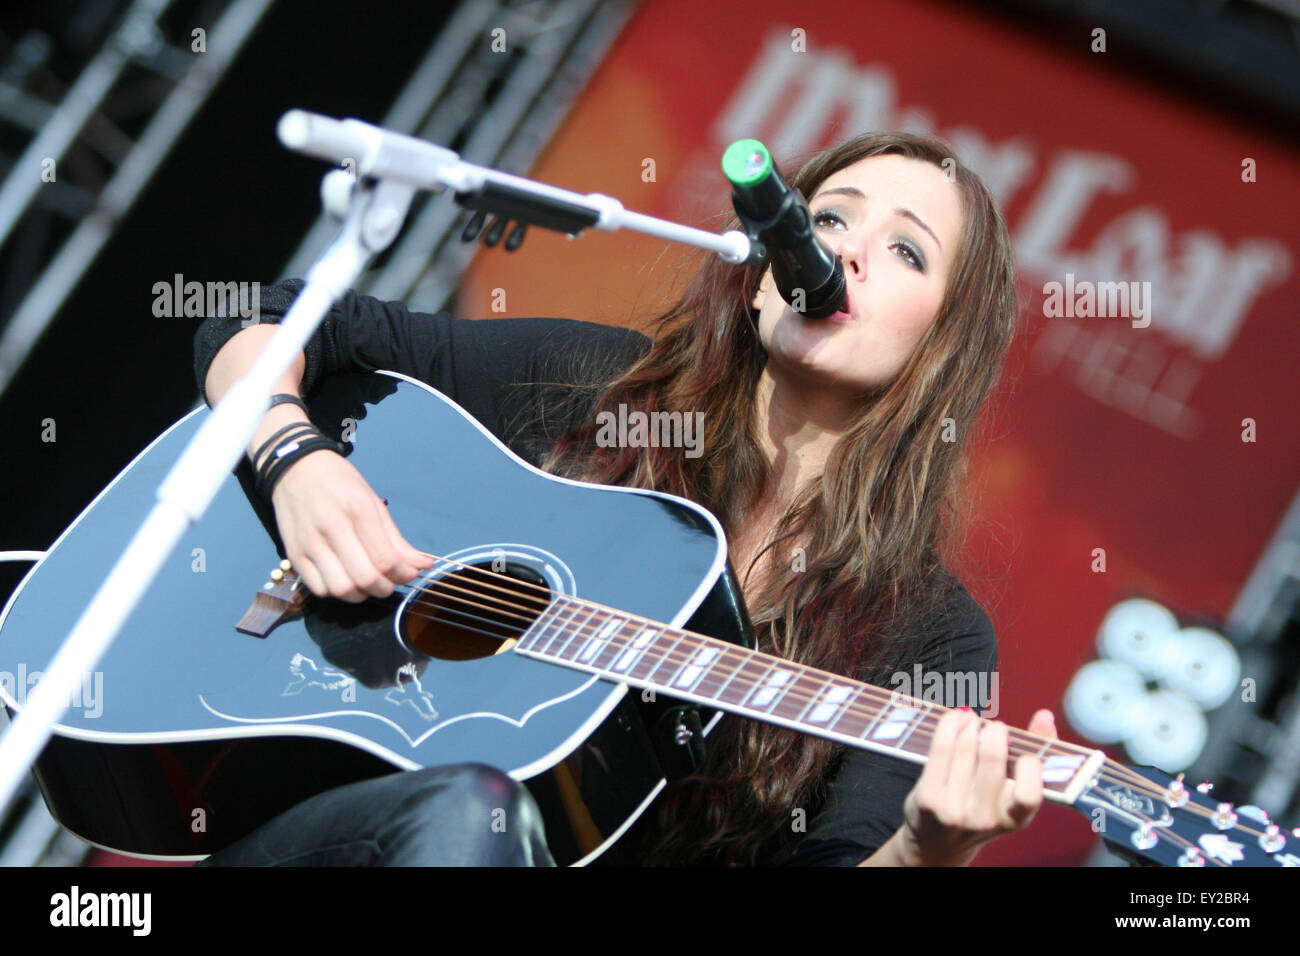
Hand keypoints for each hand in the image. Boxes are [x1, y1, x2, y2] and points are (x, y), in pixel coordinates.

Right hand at [270, 450, 434, 601]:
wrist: (296, 470)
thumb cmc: (340, 484)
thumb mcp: (374, 502)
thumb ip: (397, 539)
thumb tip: (423, 564)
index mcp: (358, 510)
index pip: (385, 559)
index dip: (403, 575)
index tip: (409, 574)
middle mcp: (332, 528)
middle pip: (364, 579)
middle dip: (384, 588)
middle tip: (389, 582)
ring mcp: (310, 543)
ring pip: (341, 589)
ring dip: (360, 594)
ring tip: (366, 583)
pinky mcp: (294, 555)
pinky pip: (319, 589)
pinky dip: (336, 592)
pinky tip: (344, 579)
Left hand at [896, 708, 1057, 865]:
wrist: (938, 843)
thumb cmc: (982, 809)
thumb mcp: (1010, 794)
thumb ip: (1033, 757)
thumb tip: (1045, 717)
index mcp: (1014, 819)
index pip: (1029, 794)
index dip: (1030, 766)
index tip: (1025, 753)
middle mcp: (984, 818)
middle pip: (993, 759)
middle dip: (996, 731)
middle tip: (995, 728)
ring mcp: (954, 810)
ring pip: (965, 747)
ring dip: (970, 724)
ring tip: (972, 720)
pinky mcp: (929, 798)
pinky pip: (940, 749)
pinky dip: (949, 726)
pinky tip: (955, 721)